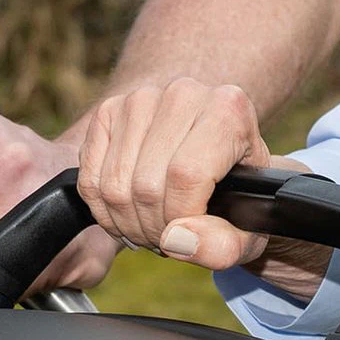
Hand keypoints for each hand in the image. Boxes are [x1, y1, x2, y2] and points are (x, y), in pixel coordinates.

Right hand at [71, 80, 327, 298]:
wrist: (218, 158)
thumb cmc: (237, 195)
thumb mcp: (248, 229)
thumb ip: (224, 245)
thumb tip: (176, 240)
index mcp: (229, 109)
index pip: (186, 175)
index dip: (180, 219)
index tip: (188, 237)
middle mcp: (183, 93)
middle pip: (146, 184)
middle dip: (153, 229)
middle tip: (168, 240)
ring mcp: (140, 99)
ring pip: (114, 185)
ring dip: (128, 225)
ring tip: (151, 229)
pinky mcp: (107, 113)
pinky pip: (90, 179)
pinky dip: (103, 211)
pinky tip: (129, 214)